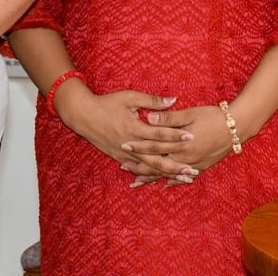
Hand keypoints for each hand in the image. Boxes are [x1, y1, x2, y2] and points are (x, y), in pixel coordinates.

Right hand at [55, 82, 196, 182]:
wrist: (84, 116)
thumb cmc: (107, 103)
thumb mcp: (129, 97)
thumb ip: (152, 100)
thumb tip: (173, 99)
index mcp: (134, 128)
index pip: (160, 134)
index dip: (176, 135)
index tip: (192, 137)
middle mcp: (131, 144)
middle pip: (157, 158)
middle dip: (176, 165)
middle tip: (193, 169)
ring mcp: (125, 154)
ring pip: (149, 167)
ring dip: (167, 173)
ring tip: (183, 178)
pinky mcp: (120, 158)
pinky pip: (138, 169)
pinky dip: (151, 175)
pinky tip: (162, 180)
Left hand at [119, 105, 235, 175]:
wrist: (237, 127)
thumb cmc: (213, 116)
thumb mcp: (190, 113)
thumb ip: (168, 118)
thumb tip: (148, 118)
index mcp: (180, 144)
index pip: (154, 146)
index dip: (138, 146)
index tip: (123, 145)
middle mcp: (185, 158)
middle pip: (157, 164)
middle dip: (139, 166)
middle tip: (123, 166)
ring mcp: (194, 164)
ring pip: (168, 174)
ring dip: (152, 177)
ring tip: (136, 181)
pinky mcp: (202, 166)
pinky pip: (184, 177)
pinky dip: (173, 181)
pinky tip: (165, 185)